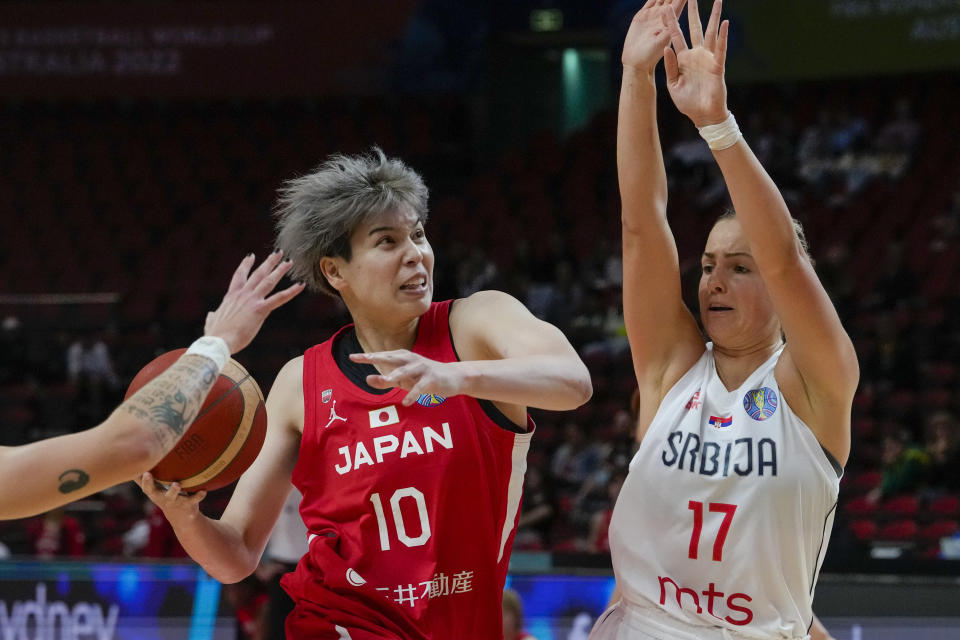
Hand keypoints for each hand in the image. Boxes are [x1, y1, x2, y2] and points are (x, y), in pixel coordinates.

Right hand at [137, 471, 206, 520]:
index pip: (144, 487)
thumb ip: (144, 478)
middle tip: (147, 474)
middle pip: (153, 492)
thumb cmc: (165, 496)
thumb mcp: (154, 489)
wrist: (181, 518)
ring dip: (173, 490)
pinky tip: (204, 490)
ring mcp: (175, 501)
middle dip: (149, 484)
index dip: (140, 480)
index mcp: (154, 493)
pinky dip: (199, 495)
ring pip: (173, 496)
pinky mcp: (188, 504)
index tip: (139, 471)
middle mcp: (162, 498)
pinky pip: (194, 499)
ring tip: (176, 484)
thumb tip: (133, 461)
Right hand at [204, 252, 305, 353]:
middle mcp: (242, 294)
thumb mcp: (212, 321)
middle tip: (278, 253)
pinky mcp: (260, 309)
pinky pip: (280, 298)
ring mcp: (252, 300)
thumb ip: (213, 316)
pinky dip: (292, 291)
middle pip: (258, 273)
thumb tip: (211, 315)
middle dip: (269, 262)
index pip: (239, 276)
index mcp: (231, 296)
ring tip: (289, 262)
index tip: (251, 256)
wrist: (218, 341)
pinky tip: (301, 285)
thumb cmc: (215, 335)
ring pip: (269, 281)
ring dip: (280, 270)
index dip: (245, 265)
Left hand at [349, 350, 464, 406]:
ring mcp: (423, 368)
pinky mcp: (432, 379)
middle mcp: (411, 360)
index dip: (368, 356)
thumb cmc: (424, 377)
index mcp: (403, 358)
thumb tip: (367, 379)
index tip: (352, 357)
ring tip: (386, 379)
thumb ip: (385, 380)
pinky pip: (421, 387)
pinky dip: (413, 394)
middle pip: (392, 358)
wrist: (454, 377)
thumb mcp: (403, 380)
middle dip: (378, 357)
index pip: (382, 356)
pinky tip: (406, 402)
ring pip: (407, 370)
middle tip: (364, 358)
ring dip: (396, 374)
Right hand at [622, 0, 686, 71]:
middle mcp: (664, 17)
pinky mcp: (643, 16)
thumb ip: (665, 28)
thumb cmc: (651, 57)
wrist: (636, 62)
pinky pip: (650, 0)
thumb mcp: (662, 43)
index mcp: (672, 22)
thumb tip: (667, 11)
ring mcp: (654, 15)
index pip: (679, 2)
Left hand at [663, 0, 729, 127]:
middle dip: (692, 12)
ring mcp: (707, 59)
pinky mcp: (717, 66)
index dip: (671, 23)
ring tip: (717, 1)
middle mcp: (696, 55)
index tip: (666, 8)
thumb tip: (666, 48)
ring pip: (711, 33)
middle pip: (694, 28)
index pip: (675, 36)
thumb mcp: (672, 84)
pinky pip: (720, 49)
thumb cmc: (687, 102)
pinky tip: (725, 23)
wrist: (702, 115)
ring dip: (714, 17)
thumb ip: (670, 66)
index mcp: (682, 59)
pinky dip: (723, 36)